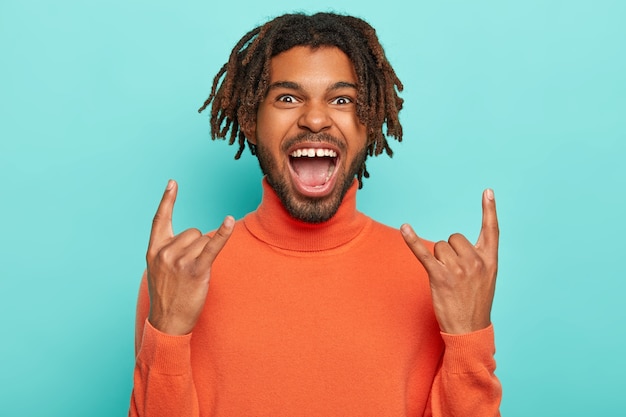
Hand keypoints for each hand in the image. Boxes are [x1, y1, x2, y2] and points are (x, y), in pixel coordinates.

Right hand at [146, 180, 233, 334]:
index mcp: (154, 250)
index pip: (160, 219)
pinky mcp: (196, 270)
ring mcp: (180, 261)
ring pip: (204, 240)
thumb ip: (168, 250)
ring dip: (205, 254)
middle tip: (190, 269)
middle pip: (193, 231)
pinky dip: (223, 234)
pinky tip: (229, 221)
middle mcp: (165, 252)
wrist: (167, 323)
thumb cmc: (167, 296)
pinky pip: (212, 246)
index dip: (167, 200)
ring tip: (195, 275)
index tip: (173, 183)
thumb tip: (192, 236)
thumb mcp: (158, 270)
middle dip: (197, 246)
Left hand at [401, 189, 498, 333]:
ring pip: (439, 246)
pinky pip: (424, 253)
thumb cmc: (474, 304)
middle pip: (454, 238)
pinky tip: (405, 228)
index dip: (490, 210)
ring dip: (437, 259)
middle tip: (454, 275)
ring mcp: (459, 269)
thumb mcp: (486, 279)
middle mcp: (476, 262)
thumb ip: (478, 259)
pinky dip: (412, 241)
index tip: (488, 191)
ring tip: (446, 280)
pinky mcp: (440, 277)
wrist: (470, 330)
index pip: (492, 230)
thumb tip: (456, 243)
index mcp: (490, 261)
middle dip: (449, 252)